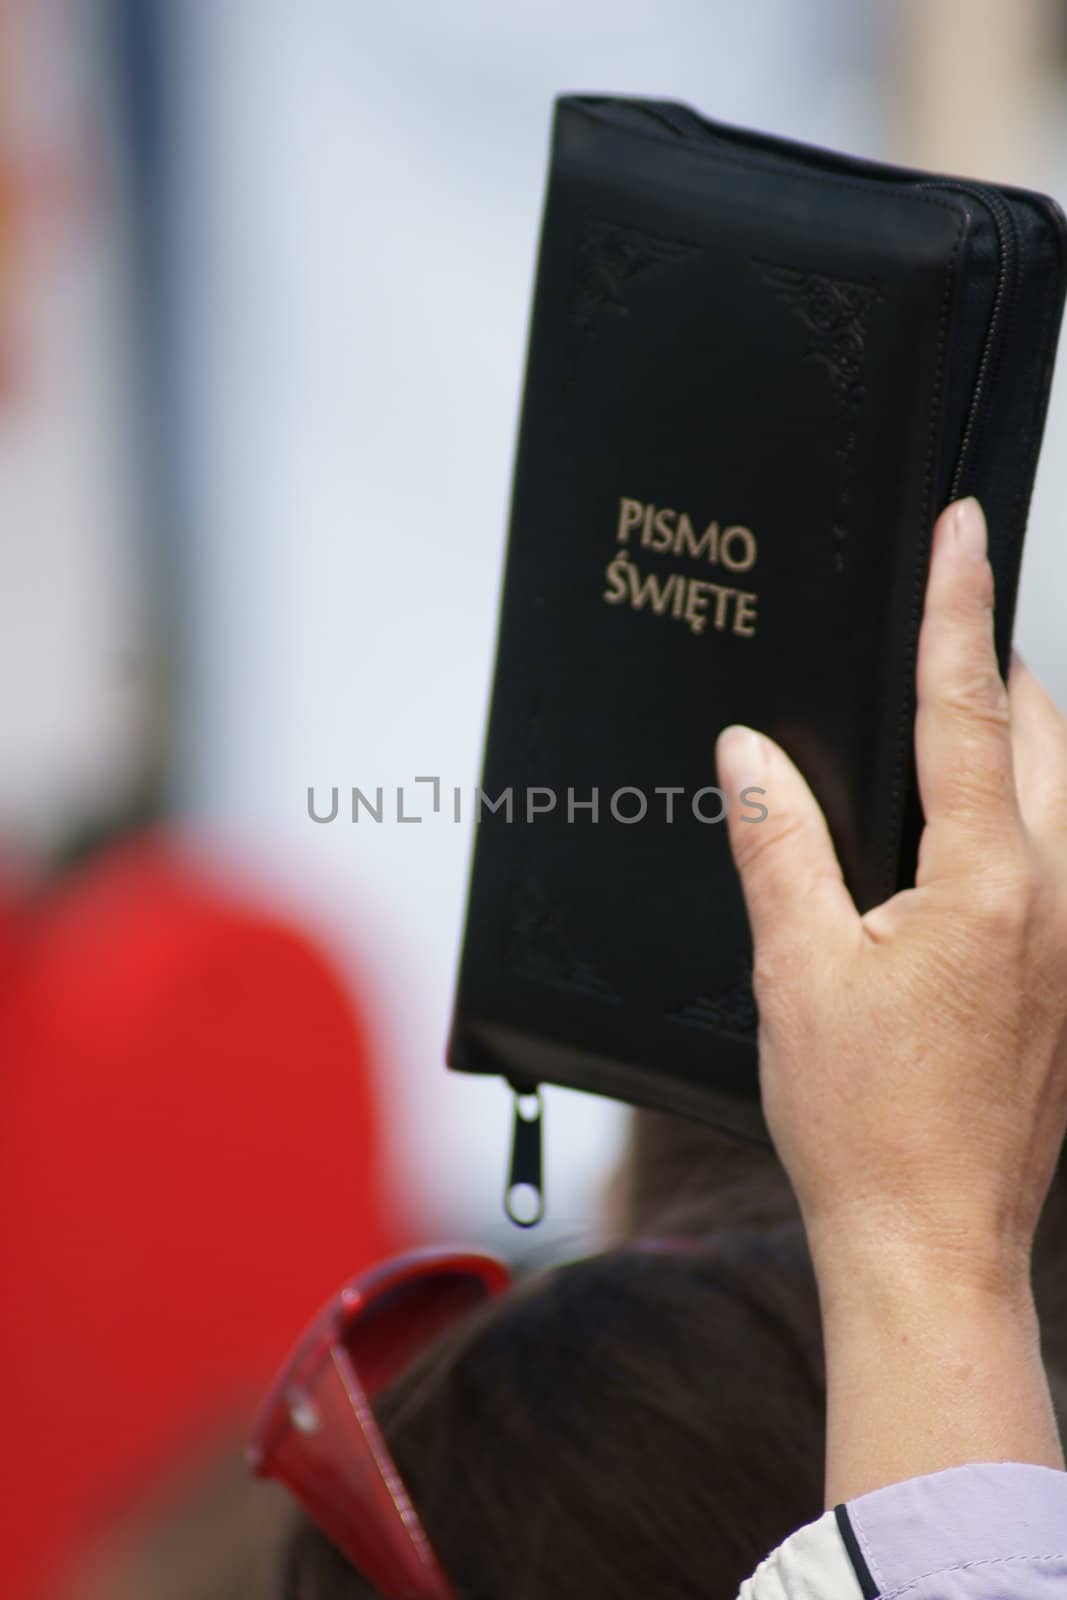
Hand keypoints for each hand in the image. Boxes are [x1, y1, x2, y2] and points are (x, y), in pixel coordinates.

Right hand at [717, 497, 1066, 1497]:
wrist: (931, 1247)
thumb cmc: (866, 1126)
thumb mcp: (796, 969)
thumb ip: (778, 841)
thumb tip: (749, 753)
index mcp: (990, 882)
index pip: (971, 707)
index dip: (958, 605)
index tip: (963, 526)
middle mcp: (1059, 900)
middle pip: (1046, 732)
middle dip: (999, 664)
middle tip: (940, 627)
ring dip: (1016, 739)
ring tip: (948, 722)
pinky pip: (1062, 857)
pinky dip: (1022, 813)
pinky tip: (964, 842)